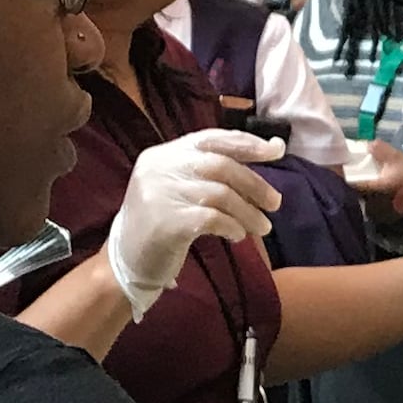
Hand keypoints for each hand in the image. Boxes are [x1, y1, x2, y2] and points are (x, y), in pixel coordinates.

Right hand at [106, 132, 286, 317]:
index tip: (277, 150)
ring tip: (261, 226)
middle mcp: (158, 168)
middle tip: (275, 203)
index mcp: (162, 154)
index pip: (211, 139)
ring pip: (219, 194)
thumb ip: (208, 172)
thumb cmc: (161, 224)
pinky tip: (237, 235)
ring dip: (248, 211)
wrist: (125, 263)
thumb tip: (264, 153)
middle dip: (254, 183)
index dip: (247, 143)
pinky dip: (232, 226)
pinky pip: (211, 218)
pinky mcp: (165, 223)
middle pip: (220, 165)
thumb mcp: (177, 188)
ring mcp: (159, 194)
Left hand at [348, 141, 402, 219]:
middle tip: (346, 177)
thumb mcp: (396, 157)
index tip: (336, 171)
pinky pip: (371, 209)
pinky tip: (373, 194)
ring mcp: (380, 214)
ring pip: (362, 205)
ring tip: (359, 185)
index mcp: (374, 190)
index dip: (341, 179)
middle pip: (354, 198)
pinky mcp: (386, 217)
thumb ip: (378, 149)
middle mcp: (374, 205)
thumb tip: (366, 145)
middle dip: (349, 188)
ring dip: (360, 196)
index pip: (350, 186)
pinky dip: (369, 202)